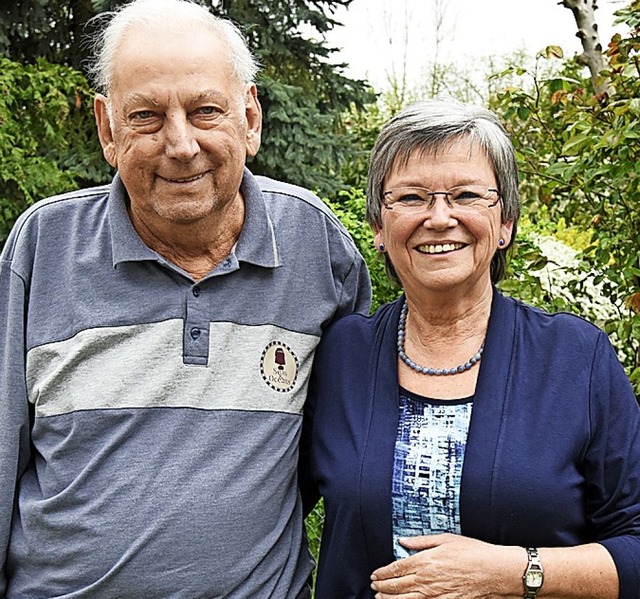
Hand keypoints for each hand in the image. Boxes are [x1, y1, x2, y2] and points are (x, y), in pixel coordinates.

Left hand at [370, 533, 518, 598]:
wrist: (494, 572)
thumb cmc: (472, 552)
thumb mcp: (445, 539)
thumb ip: (420, 542)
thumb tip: (402, 541)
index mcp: (424, 561)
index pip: (395, 569)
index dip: (382, 573)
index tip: (376, 574)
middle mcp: (426, 580)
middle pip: (396, 586)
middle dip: (382, 587)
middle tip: (375, 586)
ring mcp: (434, 595)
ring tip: (380, 598)